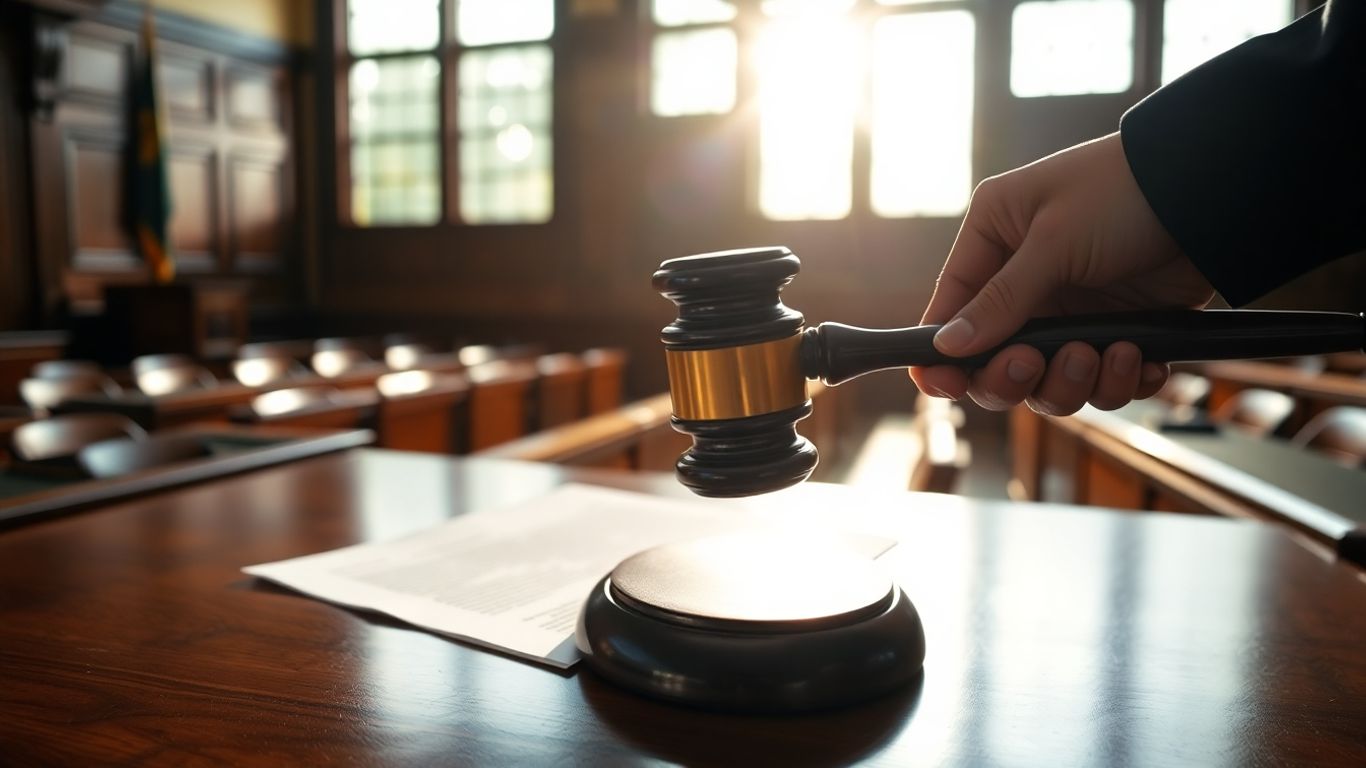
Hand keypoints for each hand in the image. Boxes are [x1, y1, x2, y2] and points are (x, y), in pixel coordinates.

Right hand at [909, 132, 1215, 415]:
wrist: (1213, 190)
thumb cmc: (1122, 192)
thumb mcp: (1053, 241)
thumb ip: (1001, 300)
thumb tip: (946, 346)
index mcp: (994, 240)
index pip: (950, 310)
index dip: (941, 355)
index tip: (941, 386)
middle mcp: (1025, 281)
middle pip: (996, 360)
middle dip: (1015, 375)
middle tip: (1036, 363)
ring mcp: (1072, 311)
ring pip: (1049, 380)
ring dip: (1075, 381)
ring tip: (1108, 353)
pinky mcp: (1117, 331)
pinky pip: (1103, 381)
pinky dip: (1120, 382)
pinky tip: (1140, 360)